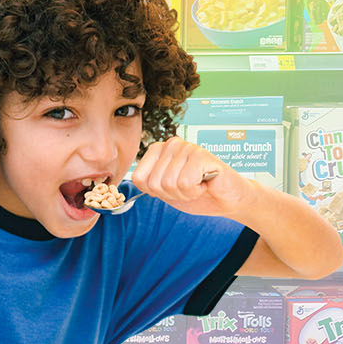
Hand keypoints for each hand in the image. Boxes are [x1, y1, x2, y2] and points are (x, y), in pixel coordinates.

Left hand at [133, 137, 255, 217]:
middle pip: (154, 183)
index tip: (173, 189)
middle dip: (172, 194)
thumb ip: (147, 184)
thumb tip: (115, 189)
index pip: (139, 178)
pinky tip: (205, 182)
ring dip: (185, 193)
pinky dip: (195, 191)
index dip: (156, 192)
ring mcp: (186, 147)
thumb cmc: (197, 193)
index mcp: (158, 150)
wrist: (227, 199)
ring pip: (169, 184)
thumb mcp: (165, 191)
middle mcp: (171, 144)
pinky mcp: (202, 155)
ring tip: (198, 184)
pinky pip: (185, 182)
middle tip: (189, 187)